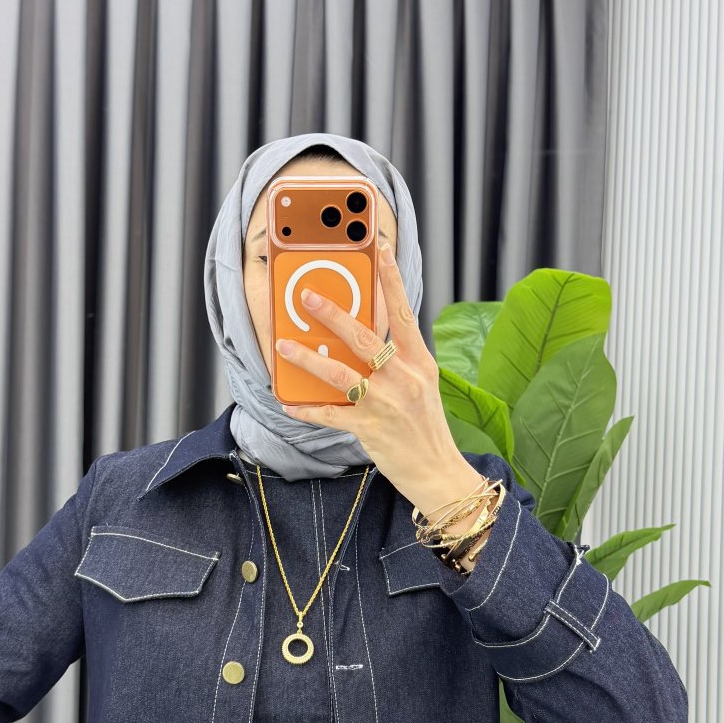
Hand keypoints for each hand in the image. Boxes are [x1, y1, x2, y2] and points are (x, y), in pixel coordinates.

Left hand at [275, 237, 473, 515]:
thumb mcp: (422, 385)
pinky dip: (307, 409)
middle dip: (331, 314)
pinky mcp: (369, 429)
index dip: (391, 280)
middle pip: (363, 337)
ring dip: (307, 359)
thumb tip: (362, 338)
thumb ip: (398, 361)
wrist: (439, 472)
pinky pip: (330, 415)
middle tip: (306, 296)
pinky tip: (289, 403)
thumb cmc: (426, 427)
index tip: (380, 249)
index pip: (403, 313)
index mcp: (419, 362)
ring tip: (284, 346)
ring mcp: (386, 403)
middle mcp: (404, 378)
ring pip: (339, 373)